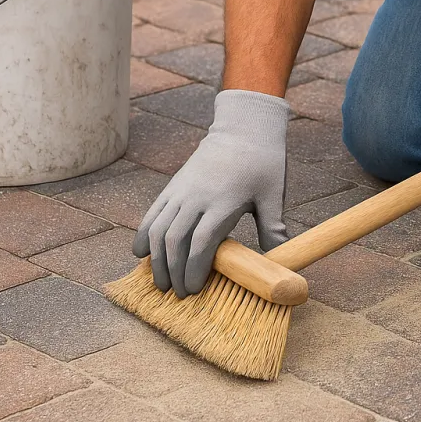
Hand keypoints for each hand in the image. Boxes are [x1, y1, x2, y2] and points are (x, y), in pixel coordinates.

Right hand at [132, 89, 288, 297]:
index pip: (202, 242)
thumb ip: (273, 227)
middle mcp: (196, 197)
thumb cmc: (263, 162)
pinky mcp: (173, 185)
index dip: (194, 268)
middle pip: (175, 240)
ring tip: (159, 282)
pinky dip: (144, 233)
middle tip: (177, 294)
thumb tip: (280, 257)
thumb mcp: (273, 194)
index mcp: (223, 202)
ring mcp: (181, 190)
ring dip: (156, 258)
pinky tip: (140, 253)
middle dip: (173, 271)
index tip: (194, 289)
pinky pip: (152, 212)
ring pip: (158, 228)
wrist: (244, 127)